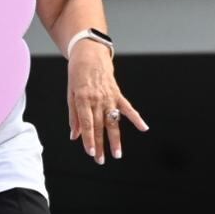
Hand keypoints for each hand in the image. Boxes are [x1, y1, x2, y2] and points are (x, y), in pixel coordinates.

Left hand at [66, 42, 147, 165]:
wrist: (90, 53)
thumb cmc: (77, 74)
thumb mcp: (70, 94)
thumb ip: (74, 116)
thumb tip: (74, 136)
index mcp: (83, 98)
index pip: (87, 123)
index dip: (89, 138)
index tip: (90, 152)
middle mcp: (97, 99)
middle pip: (99, 126)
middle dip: (100, 145)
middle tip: (100, 160)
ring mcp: (109, 96)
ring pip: (113, 121)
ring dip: (115, 138)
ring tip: (117, 154)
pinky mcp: (117, 93)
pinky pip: (128, 107)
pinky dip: (136, 118)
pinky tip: (144, 128)